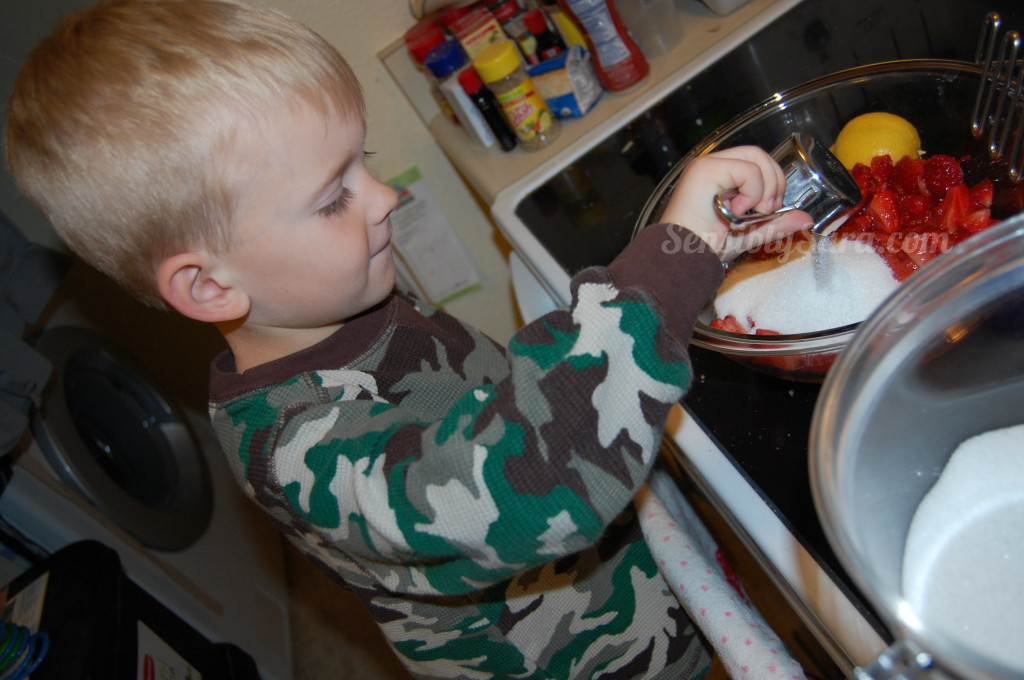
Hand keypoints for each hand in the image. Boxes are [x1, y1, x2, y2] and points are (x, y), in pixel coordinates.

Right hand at [658, 146, 811, 258]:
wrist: (683, 259)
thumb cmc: (704, 248)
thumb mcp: (749, 234)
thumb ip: (776, 224)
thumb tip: (805, 218)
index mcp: (721, 177)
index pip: (757, 162)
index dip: (773, 182)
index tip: (770, 210)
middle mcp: (713, 166)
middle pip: (759, 155)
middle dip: (774, 183)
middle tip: (766, 211)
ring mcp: (707, 165)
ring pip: (756, 158)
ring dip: (763, 189)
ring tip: (749, 213)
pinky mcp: (705, 170)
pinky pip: (746, 170)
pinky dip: (751, 193)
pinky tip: (735, 211)